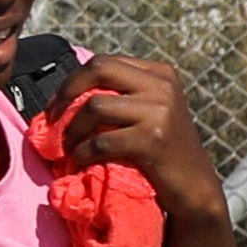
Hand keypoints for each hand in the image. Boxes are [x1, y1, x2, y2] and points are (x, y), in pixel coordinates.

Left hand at [40, 51, 227, 223]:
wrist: (193, 185)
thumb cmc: (160, 149)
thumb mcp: (147, 111)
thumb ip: (118, 95)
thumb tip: (62, 96)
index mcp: (159, 73)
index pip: (103, 62)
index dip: (71, 82)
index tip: (57, 106)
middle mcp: (162, 85)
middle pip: (98, 69)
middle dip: (66, 93)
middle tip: (53, 120)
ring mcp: (160, 110)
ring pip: (94, 106)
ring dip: (72, 131)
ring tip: (70, 148)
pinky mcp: (153, 139)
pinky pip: (100, 141)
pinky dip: (82, 154)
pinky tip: (81, 162)